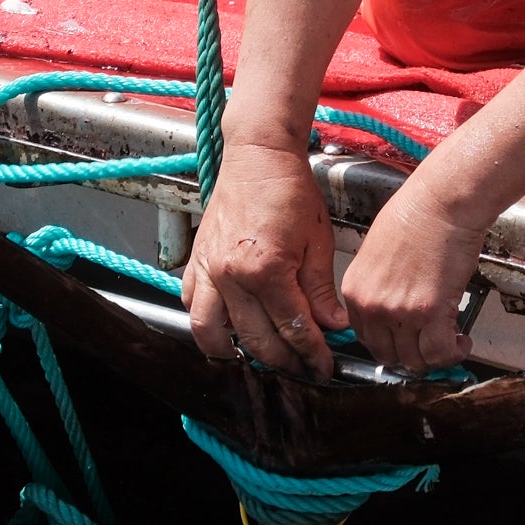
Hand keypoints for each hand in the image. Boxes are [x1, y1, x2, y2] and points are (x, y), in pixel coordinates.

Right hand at [185, 143, 346, 376]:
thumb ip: (321, 289)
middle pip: (256, 339)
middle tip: (303, 368)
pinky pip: (192, 305)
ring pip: (212, 332)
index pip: (293, 328)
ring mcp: (209, 270)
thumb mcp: (318, 241)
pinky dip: (206, 325)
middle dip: (284, 361)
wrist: (259, 156)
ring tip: (260, 361)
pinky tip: (225, 332)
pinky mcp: (197, 261)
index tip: (325, 367)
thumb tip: (333, 326)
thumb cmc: (291, 190)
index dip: (312, 353)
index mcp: (266, 269)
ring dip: (235, 353)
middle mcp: (231, 275)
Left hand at [340, 180, 488, 376]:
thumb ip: (379, 284)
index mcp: (355, 289)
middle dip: (411, 354)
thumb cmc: (417, 214)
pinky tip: (461, 341)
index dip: (390, 343)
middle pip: (387, 355)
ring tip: (450, 342)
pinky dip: (453, 353)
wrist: (442, 201)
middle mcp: (372, 305)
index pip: (365, 337)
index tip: (405, 341)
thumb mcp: (378, 251)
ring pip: (415, 359)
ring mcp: (399, 312)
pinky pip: (440, 352)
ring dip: (434, 357)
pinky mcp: (430, 312)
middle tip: (429, 344)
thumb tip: (395, 306)